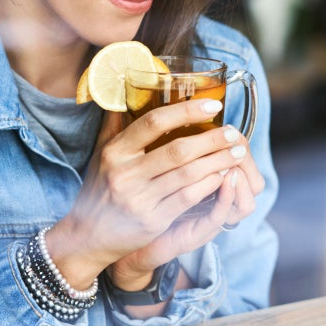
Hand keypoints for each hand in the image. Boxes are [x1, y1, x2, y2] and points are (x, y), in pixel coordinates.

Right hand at [44, 98, 249, 285]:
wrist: (88, 236)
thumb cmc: (99, 190)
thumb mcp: (100, 155)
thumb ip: (115, 124)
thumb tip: (123, 88)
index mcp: (115, 152)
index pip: (154, 123)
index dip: (186, 111)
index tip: (213, 106)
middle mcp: (126, 174)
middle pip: (178, 150)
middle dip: (212, 139)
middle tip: (234, 132)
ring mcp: (140, 199)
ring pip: (188, 174)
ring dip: (218, 161)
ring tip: (237, 152)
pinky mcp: (153, 221)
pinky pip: (188, 198)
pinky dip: (209, 185)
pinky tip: (224, 176)